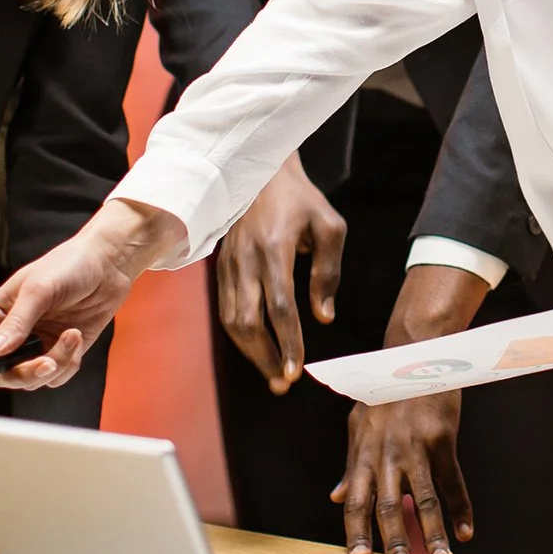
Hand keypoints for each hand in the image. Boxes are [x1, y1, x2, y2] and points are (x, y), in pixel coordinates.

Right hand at [0, 199, 183, 396]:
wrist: (109, 265)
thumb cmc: (69, 265)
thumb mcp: (39, 290)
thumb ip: (16, 323)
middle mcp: (10, 333)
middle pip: (2, 374)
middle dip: (25, 373)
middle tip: (47, 363)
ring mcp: (35, 344)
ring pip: (31, 379)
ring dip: (54, 365)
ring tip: (72, 336)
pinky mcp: (59, 350)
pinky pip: (57, 375)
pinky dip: (68, 362)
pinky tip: (77, 336)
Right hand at [215, 151, 346, 392]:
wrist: (258, 169)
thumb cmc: (300, 199)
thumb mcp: (330, 226)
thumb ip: (328, 272)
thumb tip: (323, 317)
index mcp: (273, 249)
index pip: (279, 307)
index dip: (288, 341)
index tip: (297, 370)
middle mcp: (245, 260)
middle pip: (248, 322)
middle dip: (265, 358)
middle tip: (283, 383)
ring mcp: (229, 265)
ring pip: (232, 320)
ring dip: (251, 352)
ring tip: (273, 374)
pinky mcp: (222, 267)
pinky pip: (227, 309)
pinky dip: (241, 335)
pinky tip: (258, 348)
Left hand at [326, 261, 493, 553]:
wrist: (414, 352)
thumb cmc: (385, 391)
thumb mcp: (359, 424)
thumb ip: (349, 464)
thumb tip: (335, 497)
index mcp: (363, 452)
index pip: (355, 499)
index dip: (356, 530)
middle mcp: (386, 453)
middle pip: (390, 505)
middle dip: (395, 540)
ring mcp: (415, 446)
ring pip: (425, 498)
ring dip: (433, 532)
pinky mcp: (442, 438)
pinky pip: (453, 480)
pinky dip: (461, 508)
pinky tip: (466, 532)